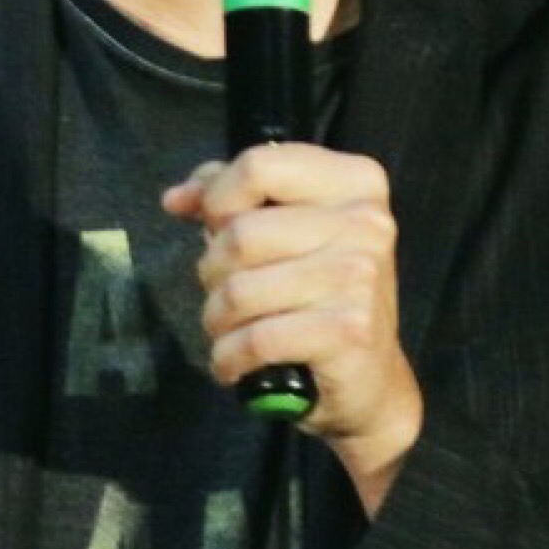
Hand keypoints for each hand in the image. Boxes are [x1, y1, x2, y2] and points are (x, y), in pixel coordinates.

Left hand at [161, 143, 422, 514]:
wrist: (371, 382)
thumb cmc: (319, 295)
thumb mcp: (285, 230)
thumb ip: (231, 199)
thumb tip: (176, 198)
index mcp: (354, 181)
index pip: (258, 165)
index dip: (218, 198)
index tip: (213, 226)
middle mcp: (366, 222)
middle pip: (241, 233)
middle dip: (212, 269)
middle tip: (225, 292)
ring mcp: (360, 277)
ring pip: (240, 288)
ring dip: (217, 317)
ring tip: (229, 329)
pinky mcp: (349, 331)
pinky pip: (255, 338)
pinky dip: (229, 356)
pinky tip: (235, 363)